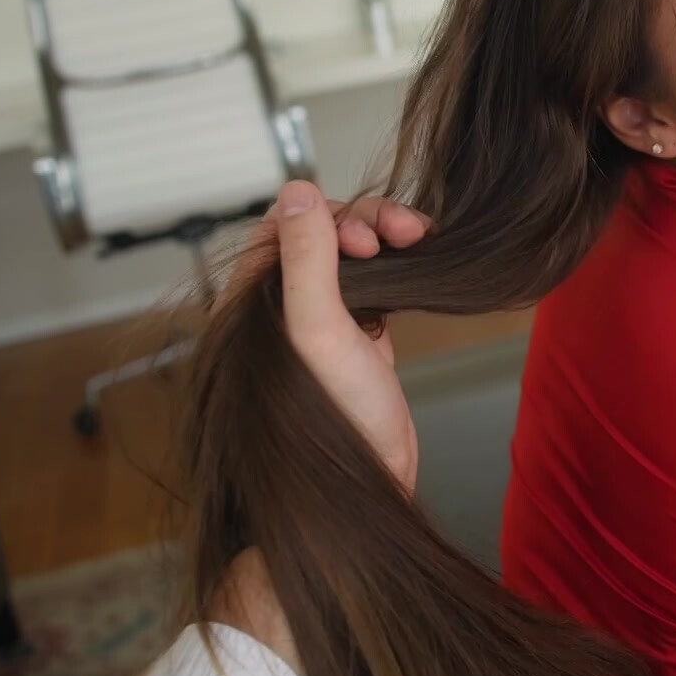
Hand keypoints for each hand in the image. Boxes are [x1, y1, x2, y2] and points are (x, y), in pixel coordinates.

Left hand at [264, 180, 429, 489]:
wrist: (367, 484)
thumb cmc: (334, 417)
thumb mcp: (317, 328)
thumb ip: (306, 257)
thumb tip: (299, 191)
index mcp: (256, 301)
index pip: (284, 225)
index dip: (328, 214)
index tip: (364, 237)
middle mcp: (285, 308)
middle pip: (323, 233)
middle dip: (366, 223)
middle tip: (405, 235)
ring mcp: (323, 323)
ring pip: (352, 254)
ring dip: (385, 237)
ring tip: (419, 239)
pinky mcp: (358, 339)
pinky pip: (374, 282)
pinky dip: (396, 265)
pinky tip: (416, 266)